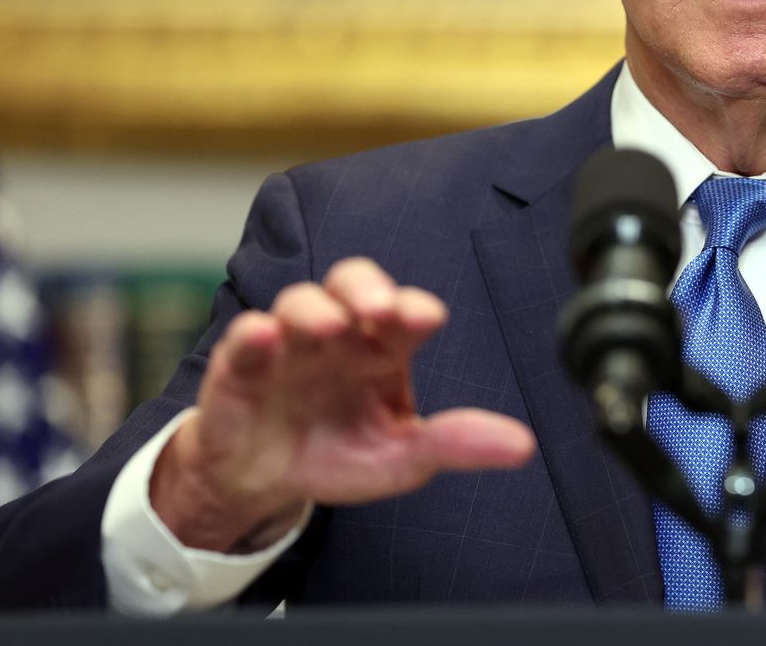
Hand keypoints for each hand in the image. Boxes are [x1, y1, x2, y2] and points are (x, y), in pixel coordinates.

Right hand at [149, 258, 535, 552]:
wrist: (265, 482)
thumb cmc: (340, 452)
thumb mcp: (402, 457)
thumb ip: (456, 444)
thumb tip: (524, 445)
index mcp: (384, 348)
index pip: (403, 312)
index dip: (414, 309)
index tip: (427, 318)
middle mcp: (339, 334)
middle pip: (353, 283)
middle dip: (366, 289)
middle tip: (378, 309)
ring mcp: (290, 343)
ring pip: (300, 302)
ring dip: (314, 309)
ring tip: (329, 328)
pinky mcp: (241, 365)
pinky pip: (245, 338)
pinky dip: (254, 333)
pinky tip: (264, 335)